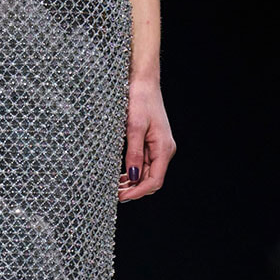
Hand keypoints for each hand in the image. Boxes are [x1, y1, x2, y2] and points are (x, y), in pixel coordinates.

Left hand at [119, 74, 174, 201]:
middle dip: (135, 190)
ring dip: (133, 183)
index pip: (154, 180)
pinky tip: (122, 175)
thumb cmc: (139, 100)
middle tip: (115, 194)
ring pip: (148, 173)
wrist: (143, 82)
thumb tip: (133, 176)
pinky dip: (134, 172)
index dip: (138, 192)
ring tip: (116, 187)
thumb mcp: (133, 127)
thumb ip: (133, 153)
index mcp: (163, 148)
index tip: (121, 197)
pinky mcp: (152, 143)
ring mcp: (159, 147)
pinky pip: (145, 163)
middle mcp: (164, 150)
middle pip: (152, 179)